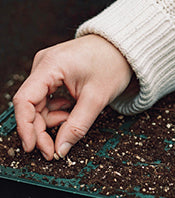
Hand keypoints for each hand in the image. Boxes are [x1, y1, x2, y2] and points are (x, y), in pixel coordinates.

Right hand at [12, 34, 133, 159]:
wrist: (126, 47)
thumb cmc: (114, 63)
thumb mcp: (98, 98)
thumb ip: (78, 125)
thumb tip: (61, 148)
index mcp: (50, 66)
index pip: (24, 100)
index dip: (25, 127)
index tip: (32, 147)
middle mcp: (43, 65)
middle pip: (29, 105)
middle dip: (41, 129)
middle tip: (55, 149)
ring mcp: (47, 68)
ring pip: (38, 103)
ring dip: (51, 119)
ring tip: (71, 120)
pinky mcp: (54, 73)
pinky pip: (46, 97)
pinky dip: (56, 109)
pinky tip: (71, 110)